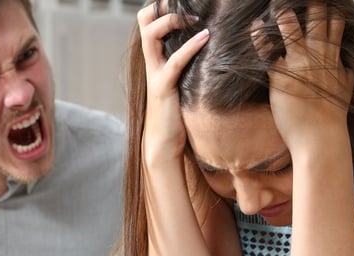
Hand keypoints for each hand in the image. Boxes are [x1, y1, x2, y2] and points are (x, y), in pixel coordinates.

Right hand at [138, 1, 208, 165]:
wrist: (164, 144)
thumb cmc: (176, 114)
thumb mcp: (181, 82)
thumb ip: (187, 64)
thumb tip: (209, 49)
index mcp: (155, 58)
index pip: (148, 21)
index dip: (161, 8)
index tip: (185, 6)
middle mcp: (151, 62)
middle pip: (143, 21)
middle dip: (161, 7)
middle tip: (186, 8)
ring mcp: (155, 74)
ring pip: (150, 35)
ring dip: (172, 20)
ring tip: (194, 18)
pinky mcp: (164, 88)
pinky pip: (174, 62)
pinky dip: (190, 47)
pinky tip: (206, 37)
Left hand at [255, 4, 353, 149]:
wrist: (321, 138)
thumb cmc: (332, 118)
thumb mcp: (347, 92)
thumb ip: (347, 76)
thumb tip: (351, 70)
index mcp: (333, 59)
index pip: (335, 28)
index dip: (330, 13)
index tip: (328, 2)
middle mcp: (318, 58)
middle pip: (316, 22)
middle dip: (312, 6)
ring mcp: (299, 65)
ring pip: (292, 31)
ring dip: (284, 15)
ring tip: (278, 3)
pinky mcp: (280, 76)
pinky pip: (268, 52)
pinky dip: (260, 38)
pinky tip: (254, 26)